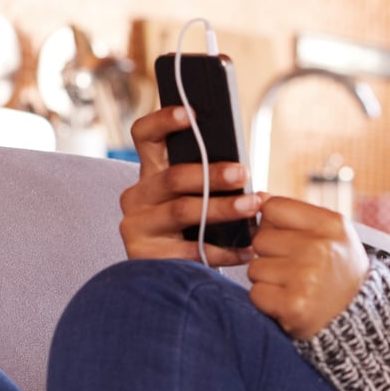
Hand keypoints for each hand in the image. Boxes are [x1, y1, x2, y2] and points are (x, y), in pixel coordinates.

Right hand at [118, 105, 261, 266]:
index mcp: (150, 172)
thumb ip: (209, 179)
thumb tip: (243, 169)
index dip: (163, 120)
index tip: (190, 112)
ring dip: (222, 208)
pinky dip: (224, 250)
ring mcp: (136, 226)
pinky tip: (248, 248)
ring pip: (181, 211)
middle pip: (172, 177)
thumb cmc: (194, 226)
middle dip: (211, 174)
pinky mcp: (144, 256)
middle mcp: (136, 195)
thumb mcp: (196, 197)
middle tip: (243, 172)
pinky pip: (189, 251)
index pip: (145, 136)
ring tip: (253, 206)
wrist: (169, 278)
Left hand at [246, 195, 369, 339]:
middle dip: (270, 254)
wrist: (358, 316)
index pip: (273, 207)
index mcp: (330, 223)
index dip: (273, 224)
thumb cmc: (338, 270)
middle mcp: (320, 247)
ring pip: (255, 267)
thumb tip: (258, 198)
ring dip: (267, 279)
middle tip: (293, 268)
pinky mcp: (293, 306)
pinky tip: (287, 301)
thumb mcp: (331, 233)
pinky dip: (267, 300)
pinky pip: (256, 293)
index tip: (287, 239)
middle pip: (260, 239)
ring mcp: (307, 278)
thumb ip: (295, 214)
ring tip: (292, 285)